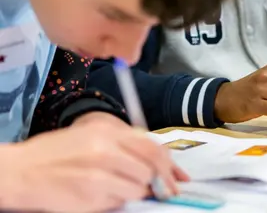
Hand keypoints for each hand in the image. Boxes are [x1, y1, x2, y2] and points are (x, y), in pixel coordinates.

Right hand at [0, 113, 188, 212]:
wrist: (22, 171)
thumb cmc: (59, 152)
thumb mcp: (92, 135)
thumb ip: (125, 144)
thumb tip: (159, 163)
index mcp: (108, 131)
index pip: (153, 147)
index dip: (171, 165)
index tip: (179, 178)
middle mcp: (106, 149)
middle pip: (151, 169)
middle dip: (160, 181)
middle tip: (164, 189)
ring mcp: (99, 173)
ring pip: (138, 188)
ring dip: (138, 192)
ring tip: (120, 188)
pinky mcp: (91, 195)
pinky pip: (120, 202)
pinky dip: (119, 201)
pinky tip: (105, 195)